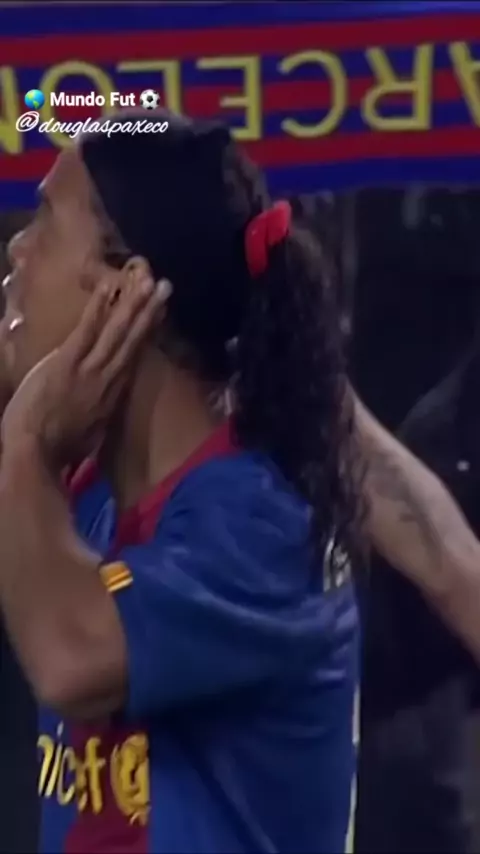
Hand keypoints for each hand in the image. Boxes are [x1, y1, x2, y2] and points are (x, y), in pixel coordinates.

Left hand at [1, 276, 169, 469]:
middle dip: (149, 312)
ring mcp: (89, 370)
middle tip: (165, 286)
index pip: (133, 358)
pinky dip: (99, 308)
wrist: (35, 453)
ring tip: (148, 280)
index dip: (146, 334)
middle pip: (132, 341)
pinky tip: (108, 286)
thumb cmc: (57, 451)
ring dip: (133, 304)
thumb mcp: (87, 438)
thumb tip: (103, 412)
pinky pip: (87, 330)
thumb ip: (98, 419)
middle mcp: (109, 379)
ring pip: (116, 332)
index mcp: (112, 396)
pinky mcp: (68, 362)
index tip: (158, 314)